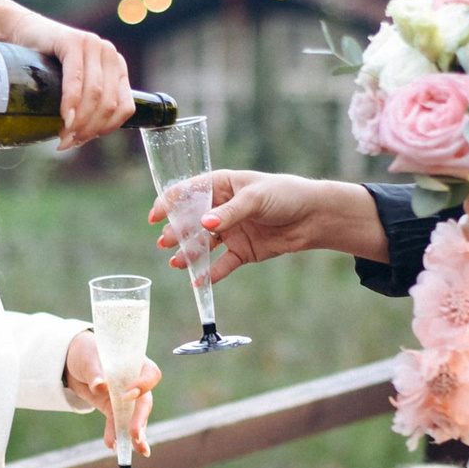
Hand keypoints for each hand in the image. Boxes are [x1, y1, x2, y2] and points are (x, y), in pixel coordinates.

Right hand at [0, 7, 133, 148]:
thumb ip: (86, 106)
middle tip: (67, 142)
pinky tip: (64, 117)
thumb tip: (83, 139)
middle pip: (108, 104)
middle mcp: (109, 55)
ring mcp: (93, 45)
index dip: (106, 129)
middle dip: (89, 129)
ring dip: (80, 121)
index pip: (124, 107)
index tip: (83, 140)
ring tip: (63, 135)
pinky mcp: (73, 41)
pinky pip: (76, 79)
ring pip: (96, 94)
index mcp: (117, 68)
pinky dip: (71, 102)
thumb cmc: (45, 66)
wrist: (21, 34)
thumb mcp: (74, 87)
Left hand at [65, 328, 158, 455]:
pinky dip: (117, 435)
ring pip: (134, 417)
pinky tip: (114, 446)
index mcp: (135, 363)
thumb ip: (95, 372)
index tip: (128, 395)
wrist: (74, 361)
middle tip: (135, 435)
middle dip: (140, 419)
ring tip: (134, 449)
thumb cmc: (86, 352)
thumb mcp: (88, 358)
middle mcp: (135, 382)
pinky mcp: (113, 408)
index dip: (143, 385)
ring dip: (133, 434)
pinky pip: (118, 424)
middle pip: (144, 401)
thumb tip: (100, 386)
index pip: (149, 374)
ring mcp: (125, 397)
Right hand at [149, 172, 374, 286]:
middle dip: (176, 232)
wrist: (313, 217)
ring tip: (176, 262)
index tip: (155, 215)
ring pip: (203, 244)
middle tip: (165, 242)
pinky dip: (210, 273)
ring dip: (188, 253)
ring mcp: (231, 231)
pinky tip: (197, 281)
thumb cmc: (285, 195)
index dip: (169, 202)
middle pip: (191, 222)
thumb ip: (229, 212)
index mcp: (222, 185)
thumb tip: (204, 224)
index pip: (188, 192)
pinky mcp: (242, 251)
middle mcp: (222, 209)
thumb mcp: (256, 198)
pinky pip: (221, 264)